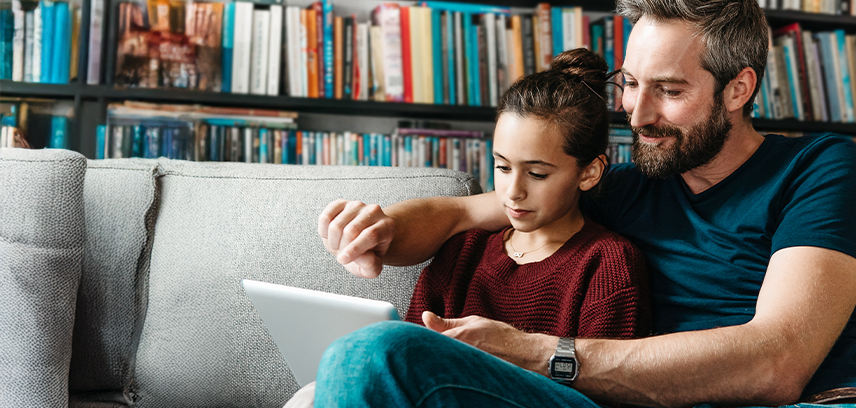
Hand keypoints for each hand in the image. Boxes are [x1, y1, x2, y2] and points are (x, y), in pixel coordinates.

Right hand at [318, 199, 395, 278]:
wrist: (358, 241)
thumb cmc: (366, 256)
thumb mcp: (372, 267)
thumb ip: (370, 266)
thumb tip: (361, 256)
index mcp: (387, 227)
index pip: (371, 235)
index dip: (355, 249)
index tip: (343, 260)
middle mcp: (374, 211)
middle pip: (351, 231)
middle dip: (342, 248)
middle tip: (343, 255)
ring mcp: (357, 205)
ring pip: (336, 225)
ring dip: (332, 242)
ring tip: (338, 246)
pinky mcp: (341, 203)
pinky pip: (326, 217)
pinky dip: (323, 231)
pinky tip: (330, 236)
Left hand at [422, 311, 555, 374]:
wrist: (526, 355)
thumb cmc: (503, 337)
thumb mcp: (474, 321)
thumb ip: (447, 322)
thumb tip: (426, 316)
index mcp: (460, 336)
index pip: (426, 339)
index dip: (417, 340)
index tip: (409, 338)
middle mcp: (462, 353)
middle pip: (431, 355)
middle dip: (425, 352)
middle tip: (424, 350)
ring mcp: (467, 367)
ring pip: (441, 365)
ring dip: (437, 362)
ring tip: (443, 358)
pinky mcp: (471, 378)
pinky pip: (451, 374)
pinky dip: (448, 370)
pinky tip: (453, 369)